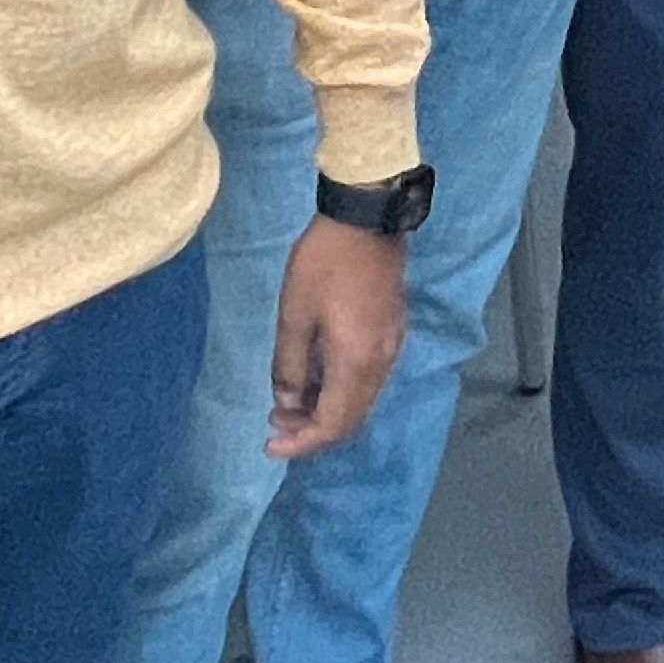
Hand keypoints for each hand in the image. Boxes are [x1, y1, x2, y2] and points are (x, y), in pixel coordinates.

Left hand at [267, 216, 407, 458]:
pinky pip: (370, 378)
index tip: (270, 445)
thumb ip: (291, 365)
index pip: (333, 425)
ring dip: (327, 410)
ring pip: (362, 399)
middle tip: (275, 423)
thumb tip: (289, 403)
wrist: (367, 217)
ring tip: (290, 402)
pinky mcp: (393, 330)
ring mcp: (392, 346)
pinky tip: (319, 376)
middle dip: (312, 431)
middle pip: (351, 419)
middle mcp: (381, 363)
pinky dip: (342, 390)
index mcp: (356, 363)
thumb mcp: (294, 314)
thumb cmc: (324, 262)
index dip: (301, 443)